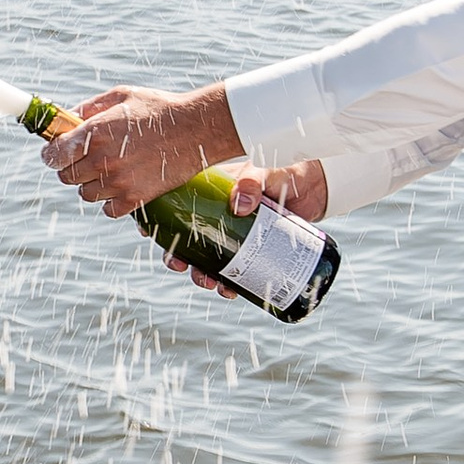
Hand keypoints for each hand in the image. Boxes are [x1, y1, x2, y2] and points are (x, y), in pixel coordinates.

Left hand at [42, 81, 240, 218]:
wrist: (197, 130)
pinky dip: (110, 202)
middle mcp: (102, 159)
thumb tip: (68, 118)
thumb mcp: (122, 95)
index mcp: (94, 133)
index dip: (52, 154)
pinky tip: (121, 186)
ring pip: (85, 194)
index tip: (57, 153)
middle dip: (72, 167)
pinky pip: (107, 210)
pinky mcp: (135, 199)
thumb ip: (91, 107)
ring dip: (92, 185)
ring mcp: (118, 182)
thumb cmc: (160, 108)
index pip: (53, 155)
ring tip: (108, 171)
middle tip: (87, 159)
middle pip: (66, 176)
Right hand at [167, 163, 331, 293]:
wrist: (314, 189)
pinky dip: (229, 284)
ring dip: (201, 275)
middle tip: (179, 265)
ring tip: (209, 283)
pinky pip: (234, 270)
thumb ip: (252, 182)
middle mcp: (216, 216)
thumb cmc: (283, 174)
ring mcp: (232, 235)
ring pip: (206, 260)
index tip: (149, 232)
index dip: (157, 221)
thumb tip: (239, 205)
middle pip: (185, 240)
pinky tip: (230, 291)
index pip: (174, 206)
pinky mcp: (251, 250)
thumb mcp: (265, 173)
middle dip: (177, 257)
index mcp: (210, 192)